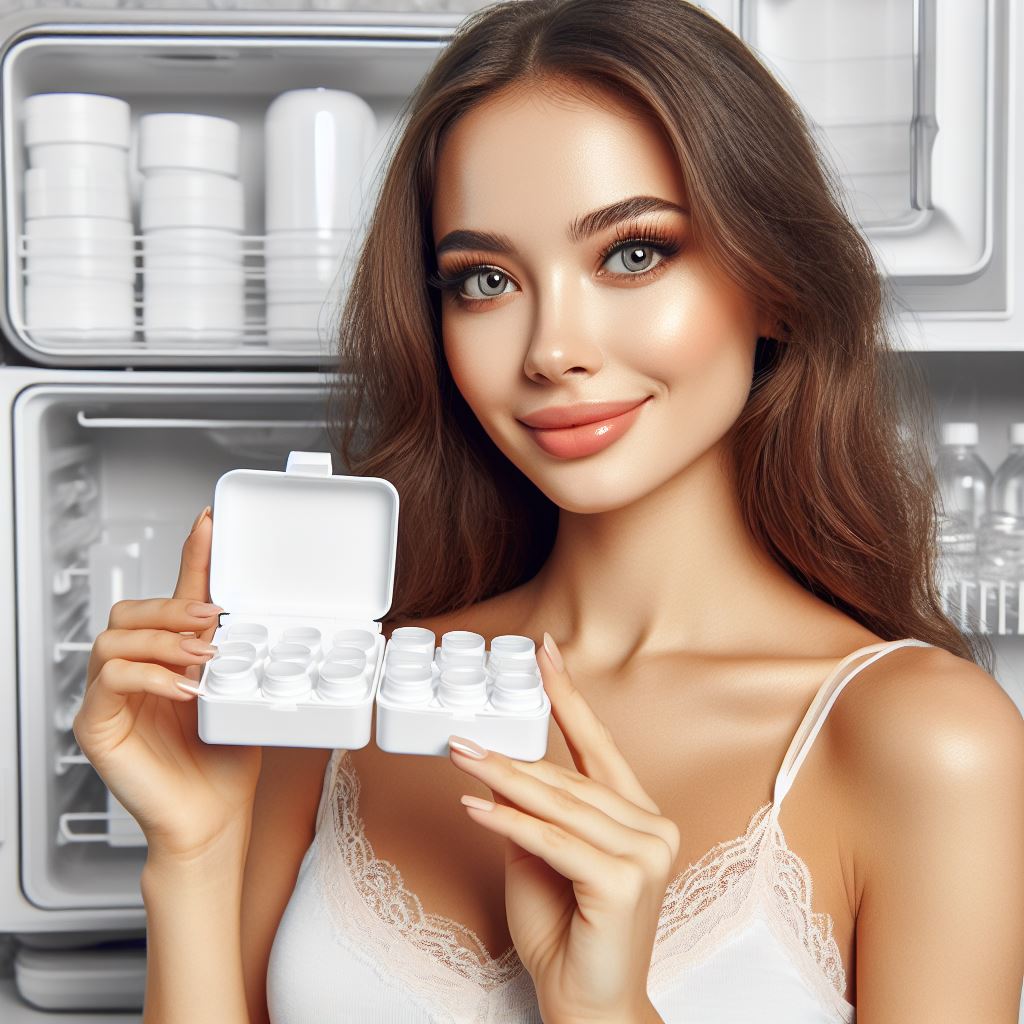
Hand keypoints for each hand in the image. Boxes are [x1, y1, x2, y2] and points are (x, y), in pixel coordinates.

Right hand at [72, 506, 262, 860]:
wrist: (212, 818)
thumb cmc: (223, 762)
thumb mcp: (237, 693)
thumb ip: (234, 654)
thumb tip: (257, 616)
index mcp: (167, 660)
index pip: (171, 598)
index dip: (190, 558)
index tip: (210, 523)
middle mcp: (134, 673)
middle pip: (130, 610)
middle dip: (172, 605)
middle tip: (210, 618)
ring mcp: (110, 698)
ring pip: (116, 637)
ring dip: (164, 638)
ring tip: (203, 655)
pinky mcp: (97, 725)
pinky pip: (111, 679)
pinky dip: (151, 676)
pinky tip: (184, 688)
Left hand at [447, 632, 675, 1023]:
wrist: (587, 1003)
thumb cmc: (567, 932)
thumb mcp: (541, 858)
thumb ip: (533, 812)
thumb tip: (500, 769)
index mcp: (639, 816)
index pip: (598, 746)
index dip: (569, 697)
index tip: (545, 653)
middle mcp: (652, 828)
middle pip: (569, 778)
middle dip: (511, 755)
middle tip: (465, 733)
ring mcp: (646, 855)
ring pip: (559, 805)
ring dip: (502, 781)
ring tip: (462, 757)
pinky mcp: (624, 881)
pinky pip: (553, 840)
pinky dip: (510, 823)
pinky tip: (475, 807)